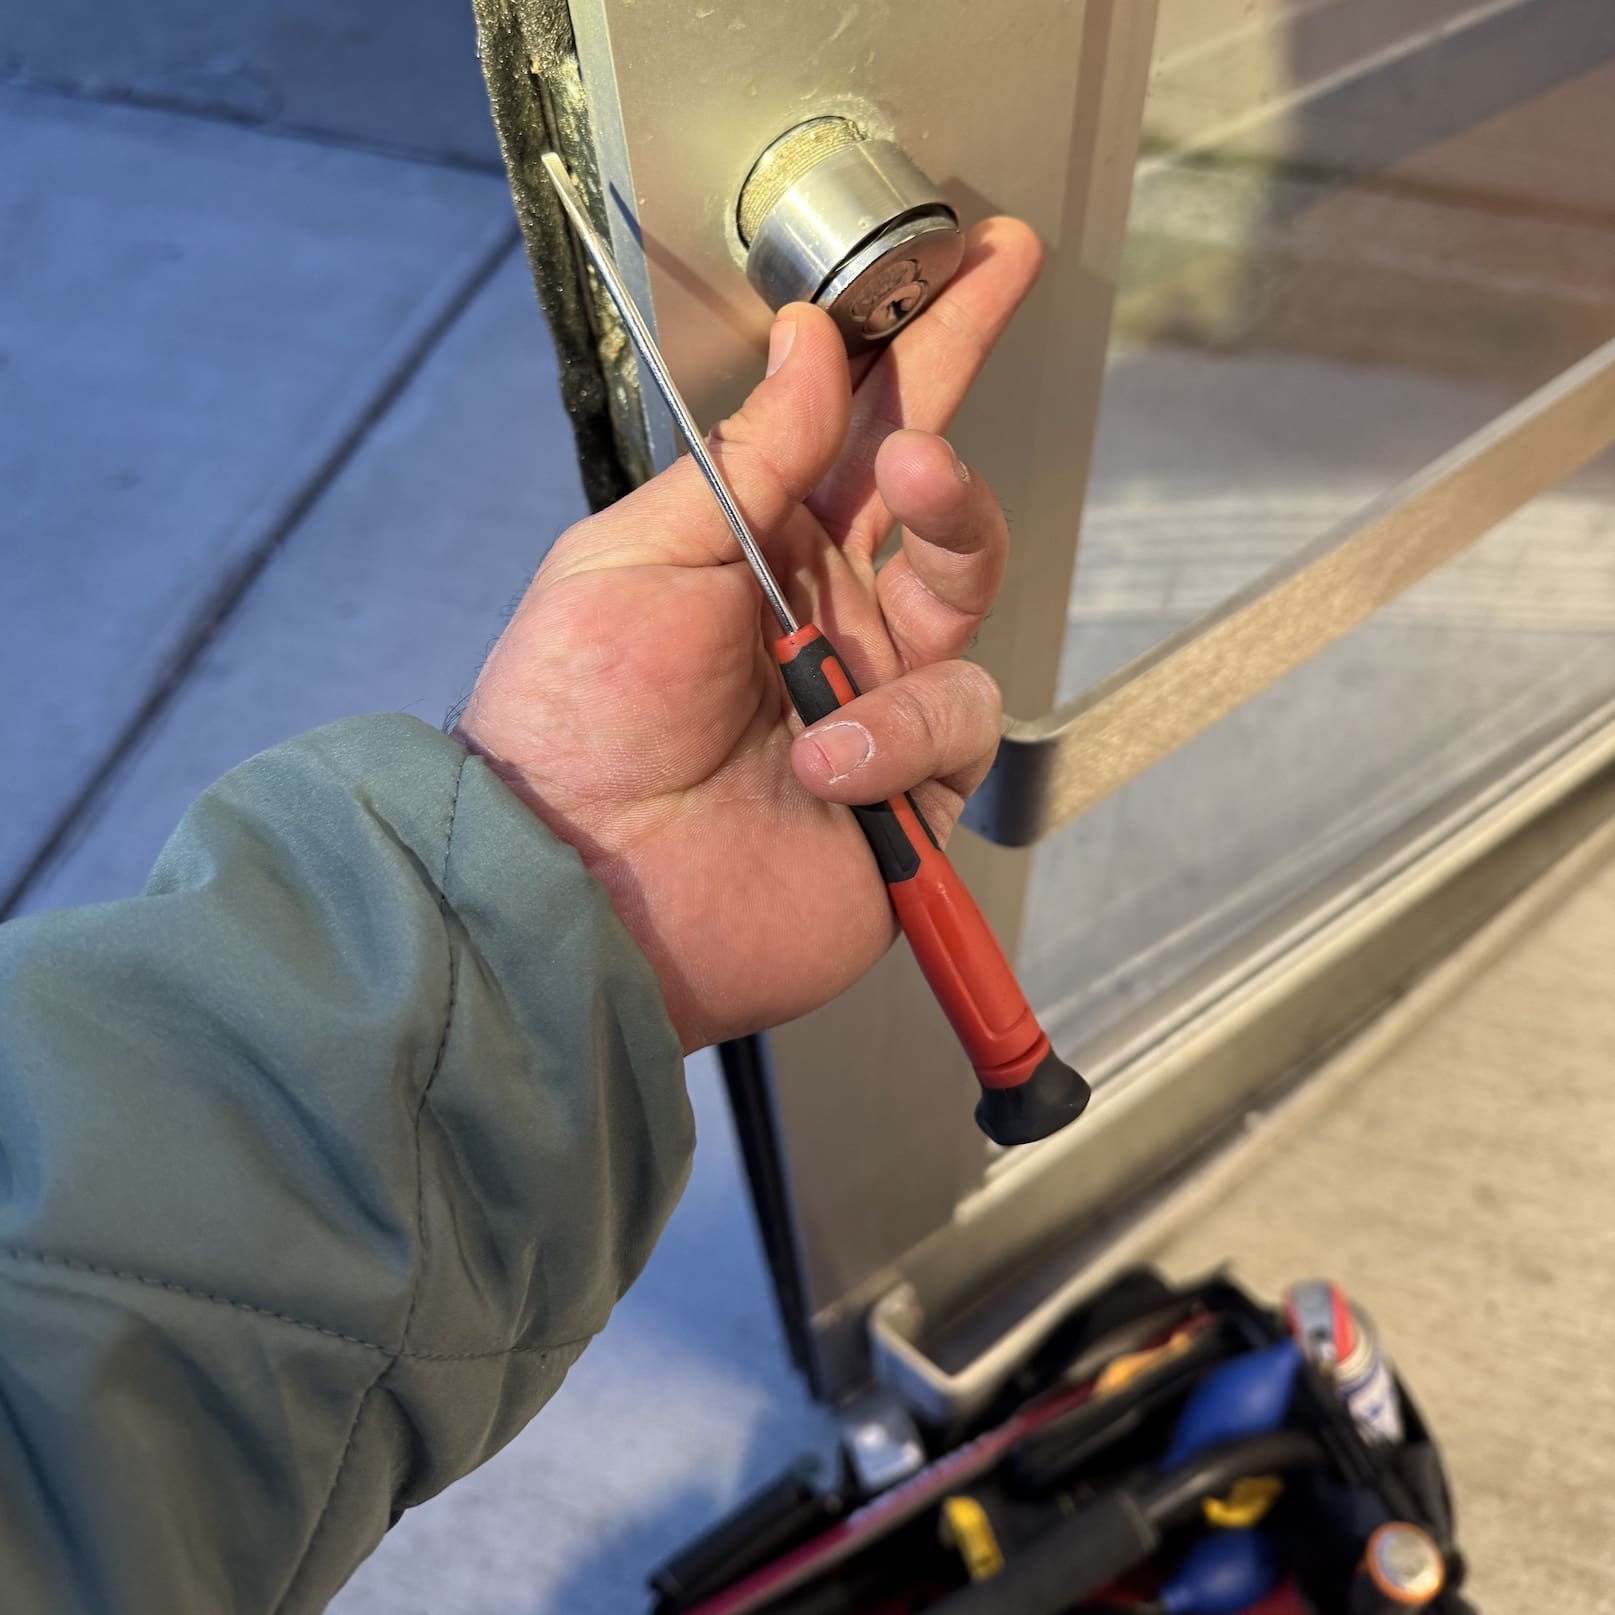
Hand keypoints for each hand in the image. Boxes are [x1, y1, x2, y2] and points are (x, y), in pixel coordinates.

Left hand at [458, 218, 1042, 1051]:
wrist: (577, 887)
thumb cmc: (575, 717)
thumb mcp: (641, 558)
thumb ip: (749, 460)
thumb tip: (814, 345)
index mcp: (762, 547)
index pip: (863, 426)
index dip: (930, 346)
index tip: (986, 260)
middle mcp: (831, 615)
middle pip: (936, 509)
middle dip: (947, 474)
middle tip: (921, 456)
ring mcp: (878, 701)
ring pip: (963, 611)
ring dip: (892, 657)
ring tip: (812, 706)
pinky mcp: (913, 788)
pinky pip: (956, 725)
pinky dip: (893, 741)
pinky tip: (821, 770)